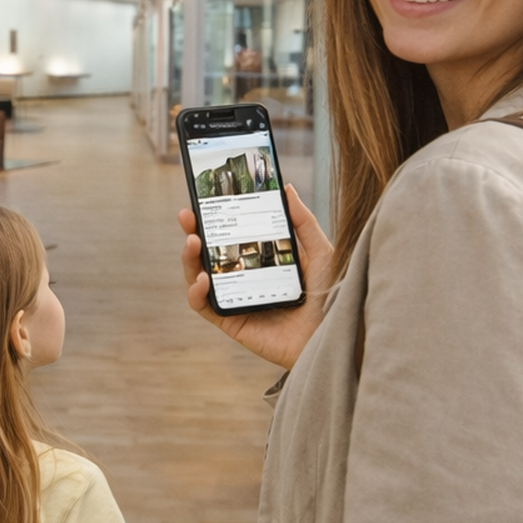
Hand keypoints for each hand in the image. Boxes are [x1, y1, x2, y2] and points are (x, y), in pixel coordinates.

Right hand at [178, 183, 333, 370]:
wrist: (336, 333)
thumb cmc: (333, 295)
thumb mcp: (320, 252)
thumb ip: (303, 222)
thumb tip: (286, 188)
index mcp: (262, 259)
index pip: (231, 235)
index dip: (214, 218)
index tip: (204, 198)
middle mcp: (245, 278)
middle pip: (209, 254)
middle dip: (192, 232)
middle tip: (187, 215)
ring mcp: (236, 299)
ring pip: (198, 277)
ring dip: (189, 259)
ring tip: (192, 241)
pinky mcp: (232, 322)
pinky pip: (204, 307)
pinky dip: (196, 293)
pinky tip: (202, 280)